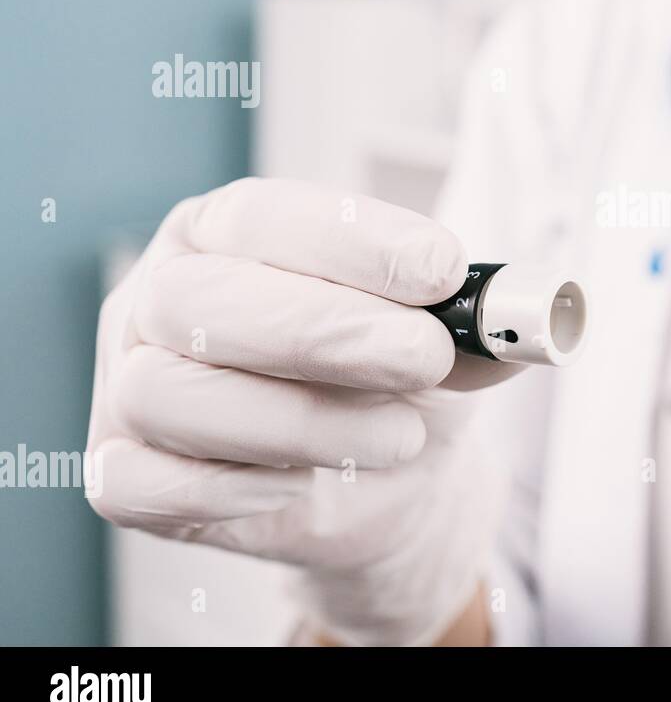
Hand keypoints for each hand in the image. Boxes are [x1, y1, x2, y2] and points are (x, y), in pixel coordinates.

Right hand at [87, 177, 515, 644]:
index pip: (262, 215)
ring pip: (171, 393)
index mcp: (226, 234)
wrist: (384, 481)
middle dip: (326, 329)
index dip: (351, 240)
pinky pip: (145, 483)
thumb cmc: (400, 382)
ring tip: (398, 435)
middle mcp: (163, 297)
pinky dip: (233, 487)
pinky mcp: (123, 473)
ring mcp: (128, 383)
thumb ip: (474, 326)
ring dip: (303, 419)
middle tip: (424, 355)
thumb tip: (516, 320)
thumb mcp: (449, 342)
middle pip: (202, 300)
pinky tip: (302, 484)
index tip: (441, 268)